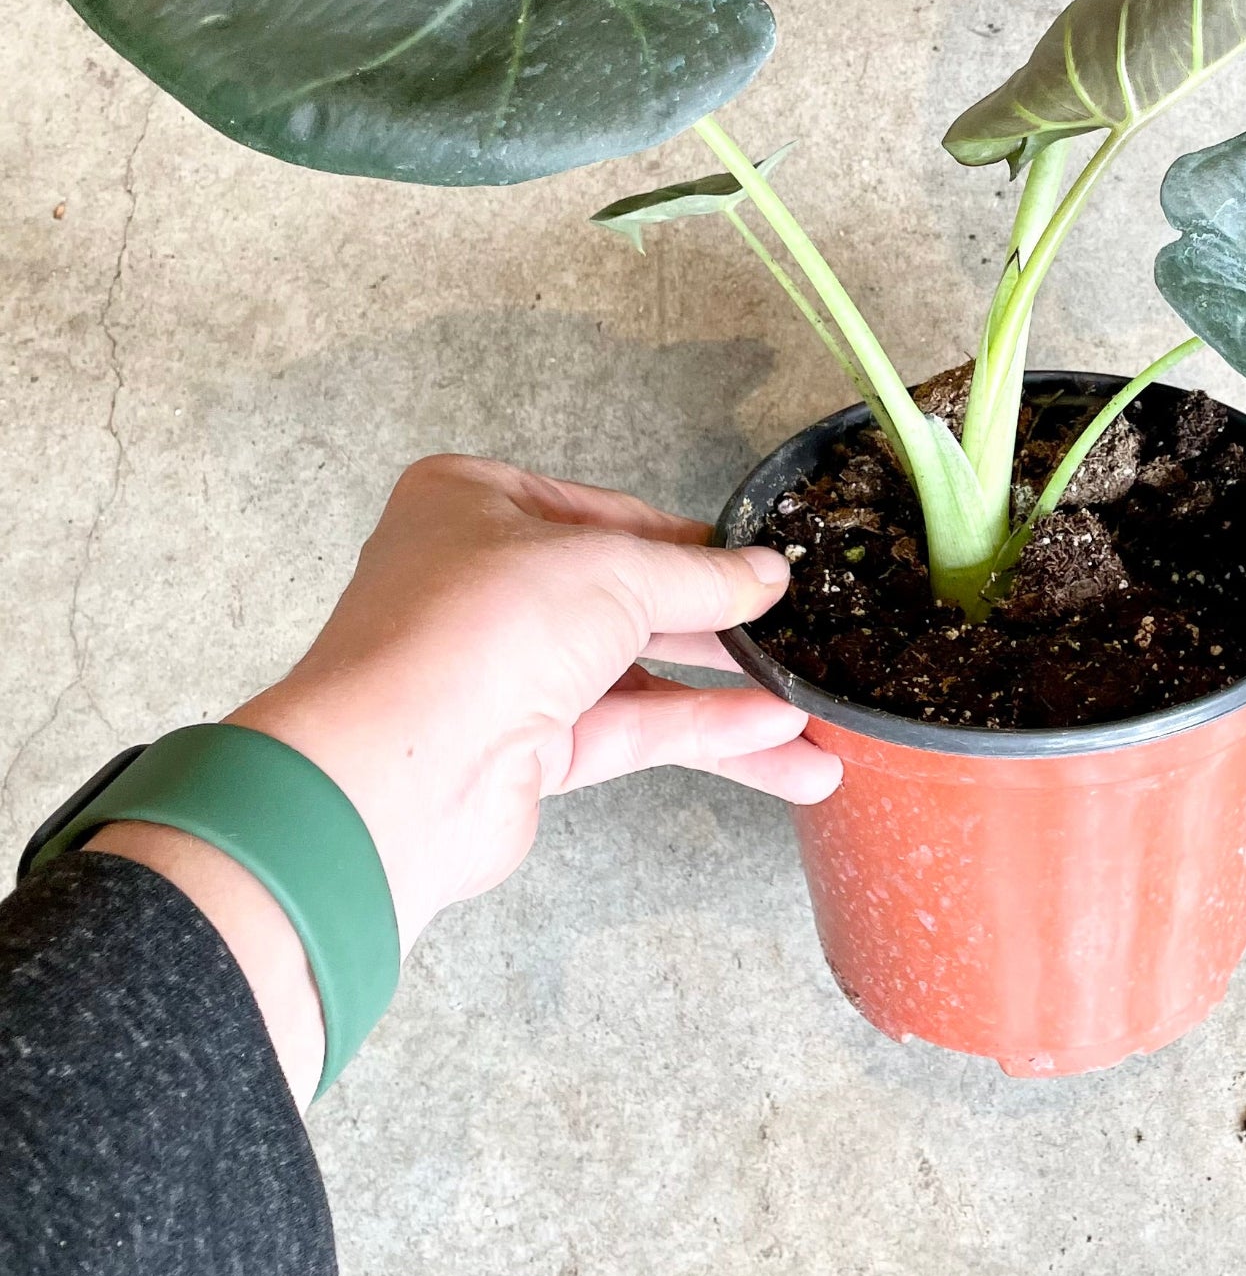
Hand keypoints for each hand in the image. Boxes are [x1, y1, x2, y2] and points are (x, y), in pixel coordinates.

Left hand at [94, 456, 838, 1104]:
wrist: (398, 771)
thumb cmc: (482, 626)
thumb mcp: (611, 569)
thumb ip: (699, 575)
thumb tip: (768, 573)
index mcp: (474, 504)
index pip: (603, 515)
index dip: (685, 541)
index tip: (759, 563)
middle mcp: (483, 582)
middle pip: (622, 596)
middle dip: (714, 620)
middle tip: (798, 632)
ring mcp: (502, 671)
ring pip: (634, 673)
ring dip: (724, 694)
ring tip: (816, 711)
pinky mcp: (524, 751)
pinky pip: (629, 731)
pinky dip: (701, 733)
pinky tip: (783, 748)